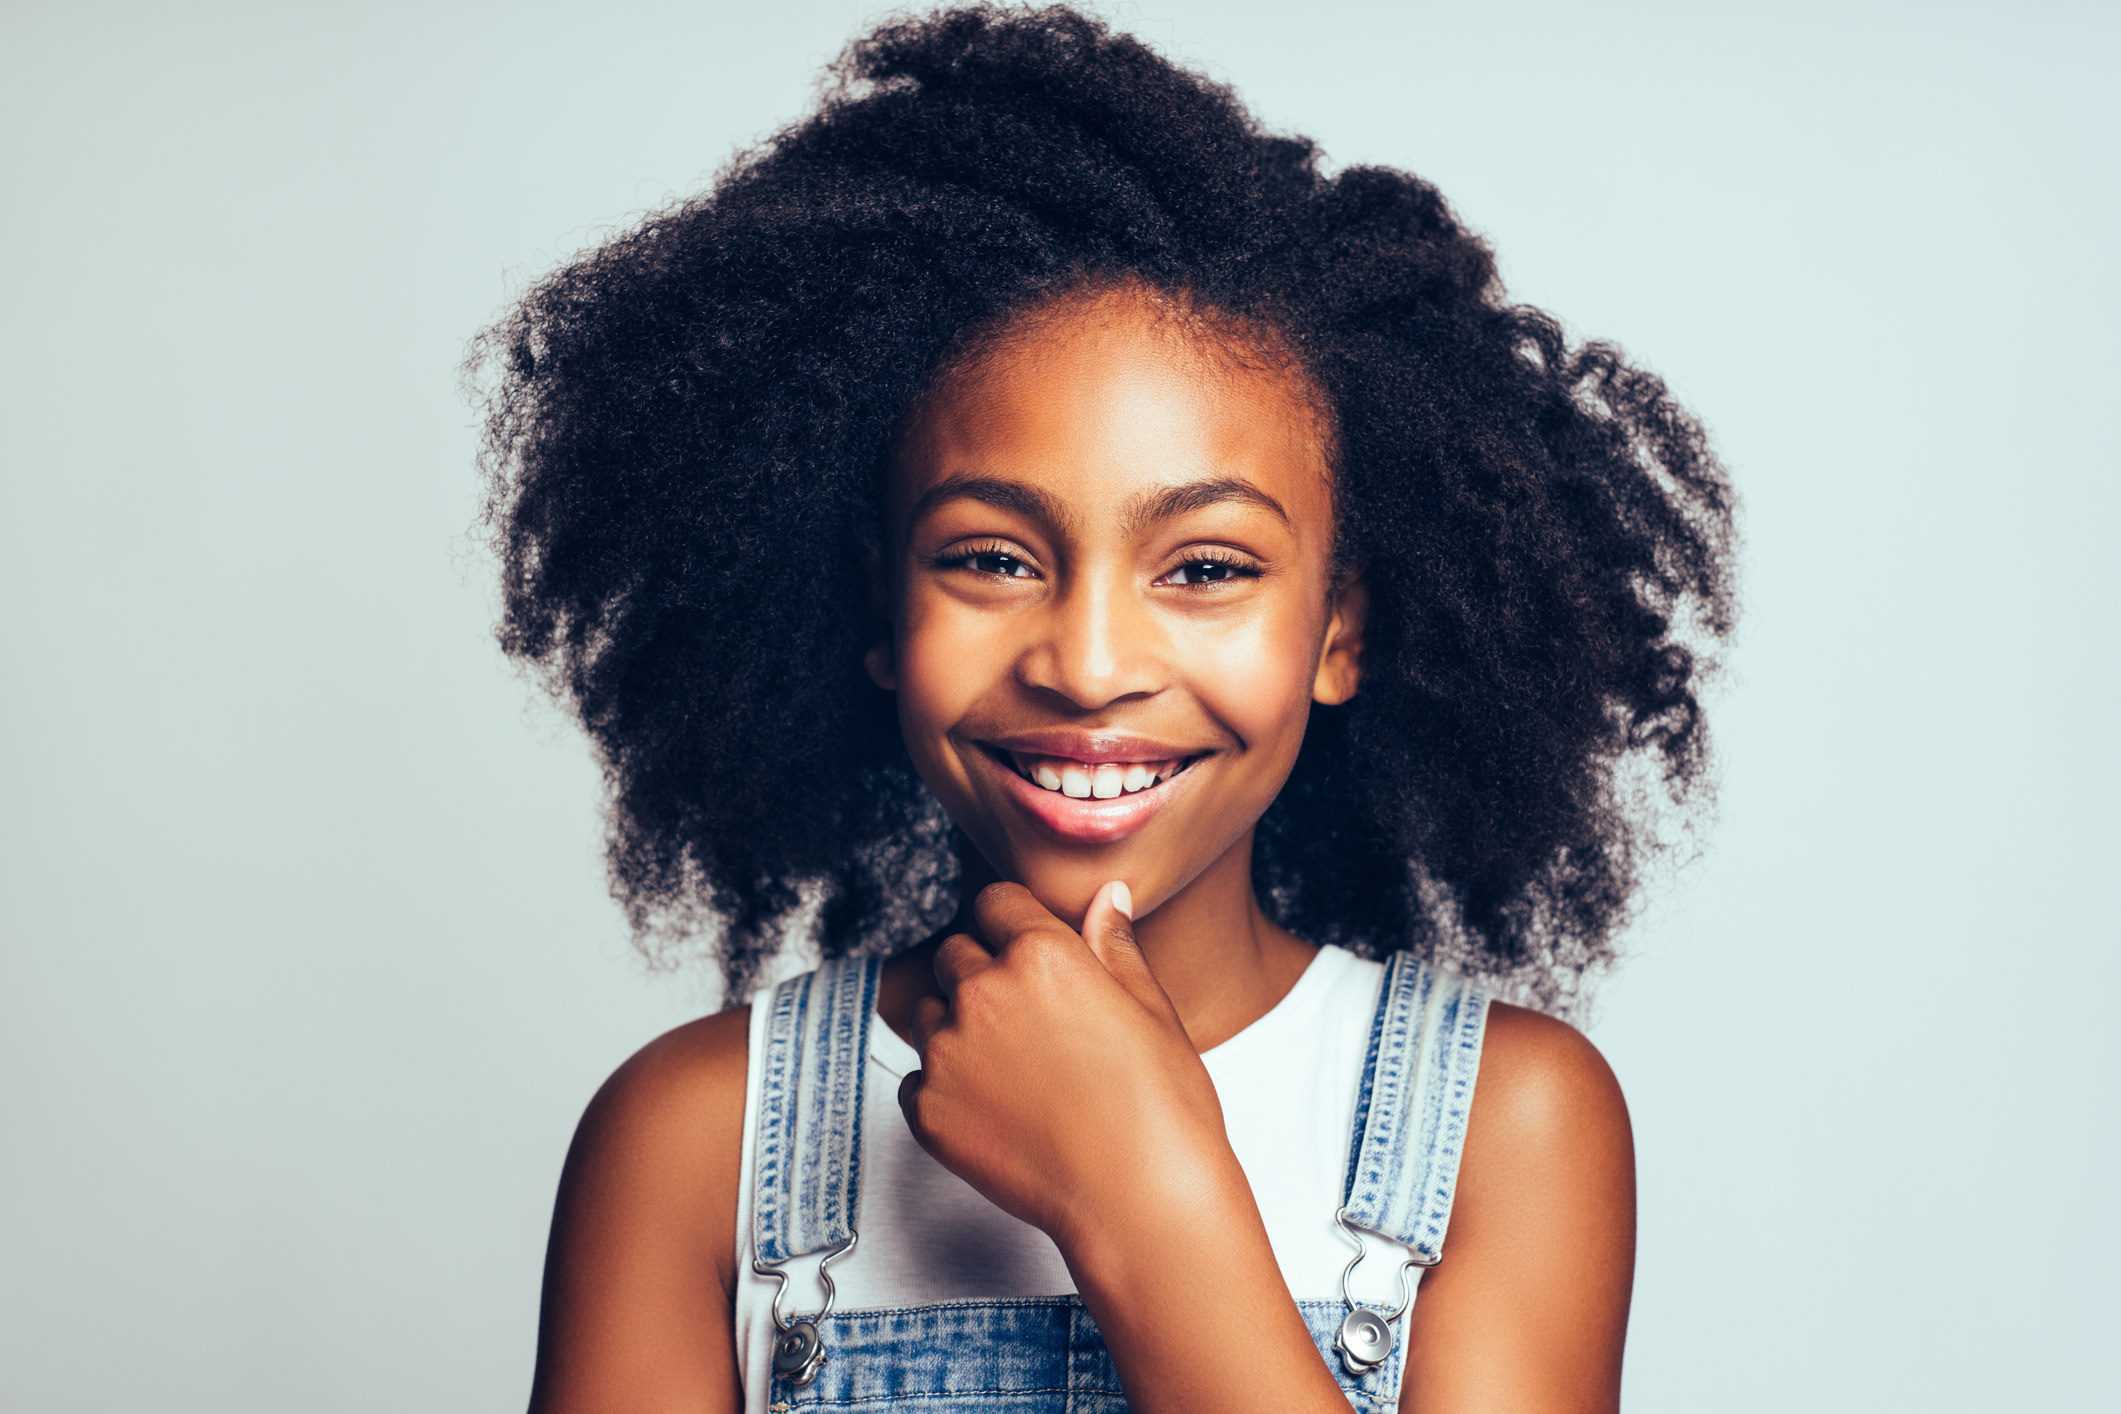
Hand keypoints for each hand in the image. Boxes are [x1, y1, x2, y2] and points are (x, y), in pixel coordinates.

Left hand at [897, 881, 1243, 1255]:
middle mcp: (982, 992)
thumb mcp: (1151, 1010)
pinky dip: (945, 1088)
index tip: (1027, 950)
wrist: (1139, 1202)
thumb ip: (1115, 946)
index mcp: (1041, 953)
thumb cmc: (1162, 1105)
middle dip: (981, 972)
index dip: (1012, 924)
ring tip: (1012, 1070)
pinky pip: (917, 1078)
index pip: (995, 903)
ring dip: (956, 1026)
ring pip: (927, 1013)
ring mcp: (947, 1053)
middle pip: (953, 954)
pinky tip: (997, 1112)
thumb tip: (1107, 895)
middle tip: (1025, 1019)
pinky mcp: (927, 1110)